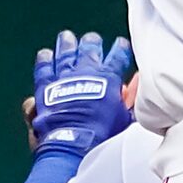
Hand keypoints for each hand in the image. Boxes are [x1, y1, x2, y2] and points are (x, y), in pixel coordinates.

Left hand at [31, 29, 133, 156]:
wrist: (74, 144)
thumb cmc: (103, 135)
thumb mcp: (125, 117)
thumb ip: (132, 97)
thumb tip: (138, 81)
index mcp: (108, 77)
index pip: (117, 55)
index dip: (120, 49)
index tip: (120, 45)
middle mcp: (85, 71)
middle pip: (89, 48)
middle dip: (92, 42)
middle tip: (92, 39)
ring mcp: (63, 76)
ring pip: (65, 52)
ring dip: (67, 43)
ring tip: (68, 38)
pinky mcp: (45, 86)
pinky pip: (44, 67)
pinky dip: (45, 60)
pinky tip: (45, 55)